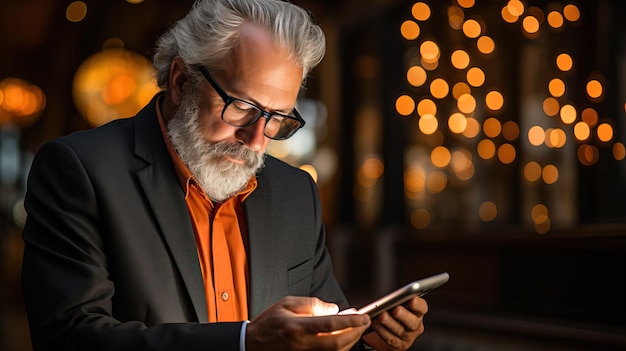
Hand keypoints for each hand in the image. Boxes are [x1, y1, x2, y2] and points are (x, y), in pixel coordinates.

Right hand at [246, 296, 370, 350]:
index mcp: (298, 327)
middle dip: (356, 333)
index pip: (331, 325)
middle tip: (364, 322)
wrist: (253, 344)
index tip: (363, 316)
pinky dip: (340, 349)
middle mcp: (303, 344)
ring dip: (350, 341)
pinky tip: (343, 339)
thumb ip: (313, 305)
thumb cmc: (269, 322)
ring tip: (356, 329)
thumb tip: (334, 310)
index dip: (351, 321)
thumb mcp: (287, 303)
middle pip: (338, 343)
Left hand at [361, 296, 427, 350]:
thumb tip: (389, 297)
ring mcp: (408, 337)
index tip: (412, 299)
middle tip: (396, 309)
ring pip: (400, 330)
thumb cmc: (392, 314)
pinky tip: (375, 323)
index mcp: (417, 313)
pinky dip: (381, 330)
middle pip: (413, 322)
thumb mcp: (397, 304)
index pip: (422, 308)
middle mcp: (415, 325)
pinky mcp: (398, 345)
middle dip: (403, 315)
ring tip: (381, 315)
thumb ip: (396, 300)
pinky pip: (390, 338)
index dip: (418, 304)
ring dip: (389, 322)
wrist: (386, 332)